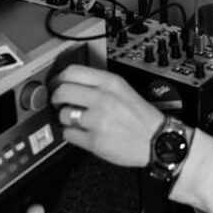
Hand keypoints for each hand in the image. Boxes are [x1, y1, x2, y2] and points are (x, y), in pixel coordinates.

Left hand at [49, 64, 165, 167]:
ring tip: (76, 120)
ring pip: (63, 114)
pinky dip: (71, 134)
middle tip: (58, 102)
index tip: (55, 83)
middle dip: (56, 98)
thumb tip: (70, 83)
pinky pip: (68, 134)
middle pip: (63, 91)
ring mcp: (98, 120)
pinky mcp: (94, 140)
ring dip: (65, 118)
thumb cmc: (141, 117)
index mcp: (110, 83)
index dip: (58, 78)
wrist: (157, 140)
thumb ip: (99, 84)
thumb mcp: (123, 90)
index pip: (72, 72)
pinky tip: (81, 132)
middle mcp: (103, 99)